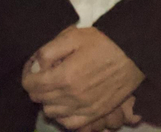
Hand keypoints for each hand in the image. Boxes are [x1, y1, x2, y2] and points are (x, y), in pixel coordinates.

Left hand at [24, 26, 144, 128]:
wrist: (133, 53)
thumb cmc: (102, 42)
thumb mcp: (71, 37)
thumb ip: (48, 52)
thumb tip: (36, 65)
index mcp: (64, 77)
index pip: (31, 85)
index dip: (27, 75)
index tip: (32, 67)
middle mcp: (73, 97)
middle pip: (40, 100)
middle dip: (36, 87)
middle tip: (42, 75)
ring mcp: (87, 108)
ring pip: (54, 114)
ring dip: (48, 102)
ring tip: (53, 89)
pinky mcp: (99, 113)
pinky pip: (73, 124)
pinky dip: (64, 117)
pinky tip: (65, 106)